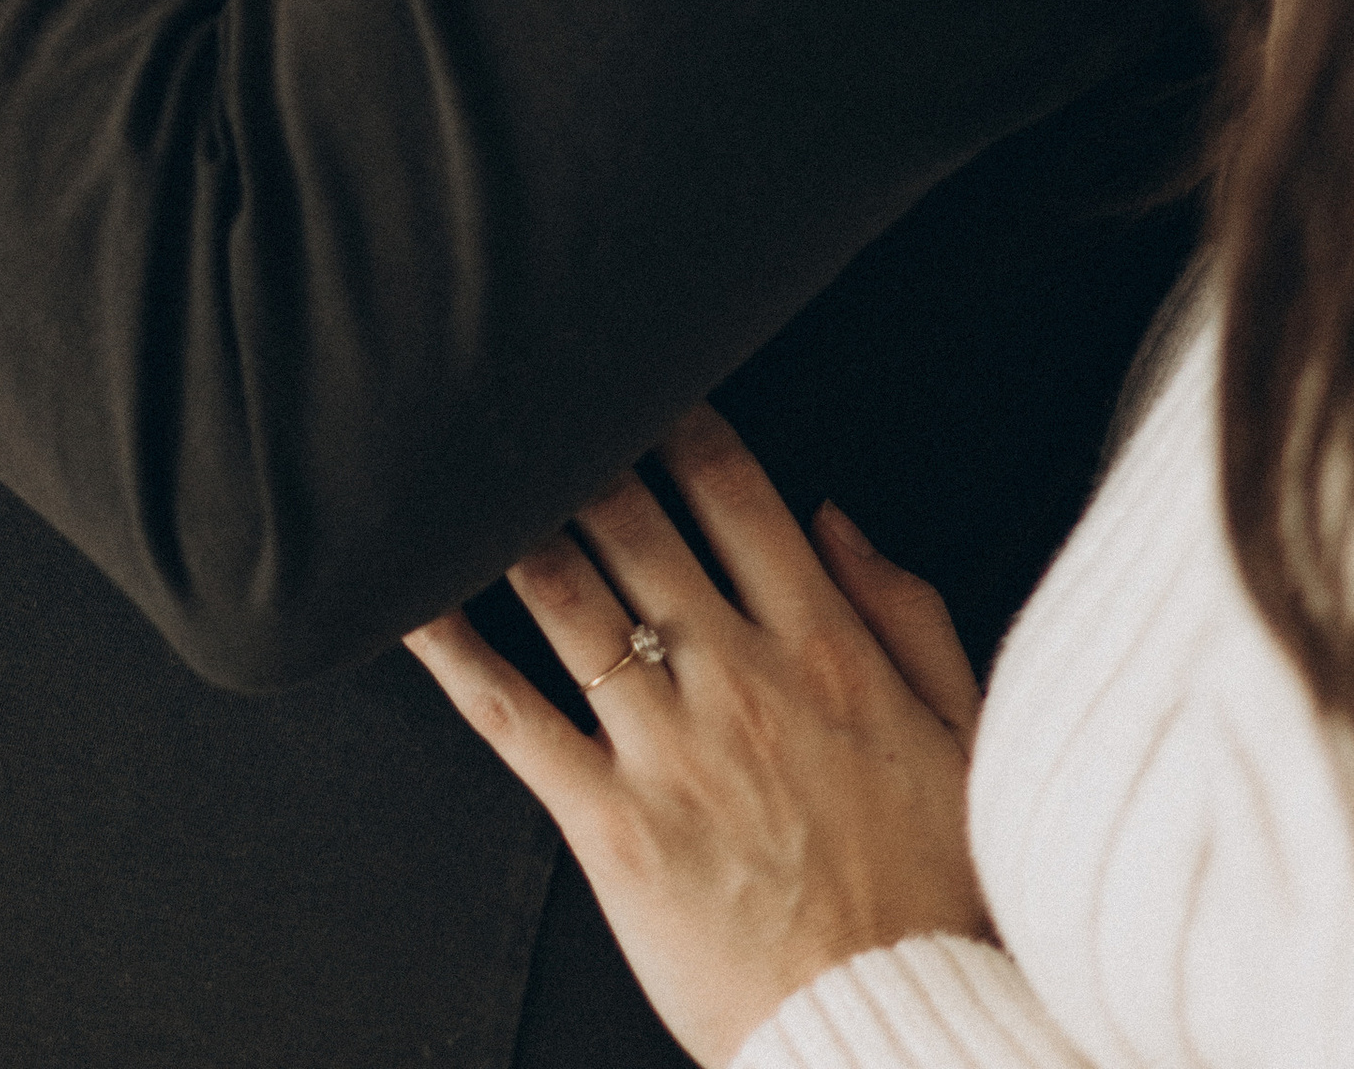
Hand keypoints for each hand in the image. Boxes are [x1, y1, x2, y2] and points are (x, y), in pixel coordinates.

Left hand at [406, 407, 988, 1068]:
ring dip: (508, 521)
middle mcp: (739, 679)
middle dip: (576, 449)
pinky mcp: (612, 825)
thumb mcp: (963, 737)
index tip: (632, 371)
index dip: (675, 416)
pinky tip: (410, 596)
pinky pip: (511, 716)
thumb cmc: (939, 894)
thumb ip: (906, 613)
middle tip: (524, 395)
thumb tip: (831, 515)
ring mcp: (670, 750)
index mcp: (825, 648)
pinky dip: (452, 648)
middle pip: (633, 522)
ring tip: (461, 464)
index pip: (733, 491)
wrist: (902, 1032)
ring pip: (565, 597)